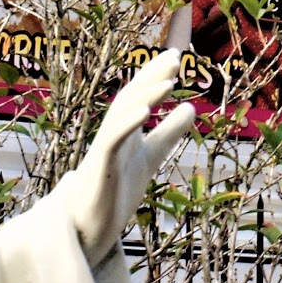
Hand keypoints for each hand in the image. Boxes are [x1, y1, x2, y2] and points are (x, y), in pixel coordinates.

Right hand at [69, 49, 194, 267]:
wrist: (90, 226)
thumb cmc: (117, 188)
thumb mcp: (152, 157)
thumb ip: (169, 134)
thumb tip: (191, 108)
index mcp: (127, 130)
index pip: (140, 96)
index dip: (156, 76)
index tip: (176, 56)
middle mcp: (114, 134)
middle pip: (131, 97)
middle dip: (151, 77)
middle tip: (175, 58)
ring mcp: (105, 149)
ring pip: (121, 115)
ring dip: (144, 97)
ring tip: (168, 82)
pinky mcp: (100, 168)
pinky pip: (112, 141)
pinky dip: (127, 124)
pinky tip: (144, 112)